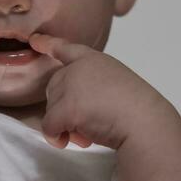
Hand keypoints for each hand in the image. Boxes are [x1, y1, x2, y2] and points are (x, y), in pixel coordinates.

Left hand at [26, 32, 177, 150]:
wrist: (145, 122)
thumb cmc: (138, 109)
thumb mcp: (116, 85)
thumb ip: (93, 87)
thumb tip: (71, 115)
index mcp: (95, 61)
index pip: (67, 48)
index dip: (49, 43)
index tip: (35, 39)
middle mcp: (80, 68)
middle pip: (53, 87)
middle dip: (63, 107)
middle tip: (84, 124)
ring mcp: (72, 85)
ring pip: (50, 108)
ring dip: (63, 125)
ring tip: (87, 134)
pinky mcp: (67, 107)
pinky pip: (49, 126)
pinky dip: (56, 137)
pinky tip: (68, 141)